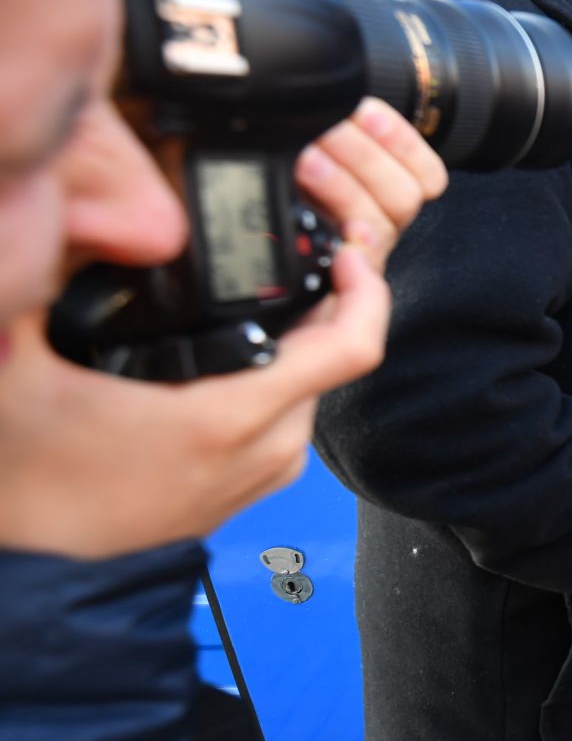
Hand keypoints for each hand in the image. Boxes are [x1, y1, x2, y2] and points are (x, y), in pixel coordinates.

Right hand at [0, 99, 446, 558]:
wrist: (4, 529)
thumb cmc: (15, 450)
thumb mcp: (19, 349)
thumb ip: (56, 276)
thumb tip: (101, 210)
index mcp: (223, 418)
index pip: (348, 350)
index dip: (366, 292)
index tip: (347, 254)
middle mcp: (255, 455)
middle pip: (331, 367)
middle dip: (327, 309)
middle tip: (303, 259)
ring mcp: (252, 482)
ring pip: (309, 398)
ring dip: (300, 349)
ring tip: (270, 301)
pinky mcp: (240, 496)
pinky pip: (285, 430)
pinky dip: (278, 388)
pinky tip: (242, 357)